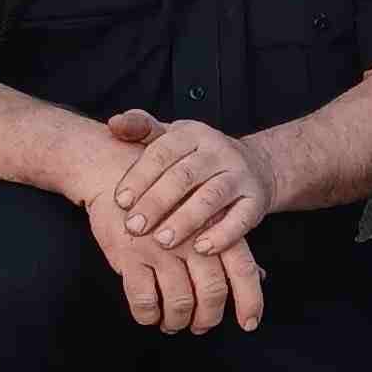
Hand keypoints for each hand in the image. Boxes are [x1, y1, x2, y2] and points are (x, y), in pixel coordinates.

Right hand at [83, 176, 263, 333]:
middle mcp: (193, 236)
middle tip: (200, 325)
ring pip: (179, 302)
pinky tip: (150, 314)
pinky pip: (144, 300)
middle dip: (207, 317)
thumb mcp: (204, 211)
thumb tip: (262, 276)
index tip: (249, 323)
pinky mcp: (129, 255)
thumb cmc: (166, 196)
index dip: (249, 300)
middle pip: (212, 291)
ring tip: (173, 322)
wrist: (115, 171)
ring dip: (177, 321)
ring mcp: (160, 247)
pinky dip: (149, 316)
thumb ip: (232, 245)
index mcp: (217, 224)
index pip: (243, 268)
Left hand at [106, 109, 270, 255]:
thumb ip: (141, 128)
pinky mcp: (256, 200)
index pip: (163, 152)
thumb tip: (114, 123)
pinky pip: (241, 218)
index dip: (140, 177)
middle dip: (157, 203)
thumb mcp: (171, 137)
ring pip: (212, 196)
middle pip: (185, 175)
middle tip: (134, 227)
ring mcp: (240, 175)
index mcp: (193, 133)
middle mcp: (219, 151)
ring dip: (186, 220)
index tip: (120, 201)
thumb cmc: (197, 157)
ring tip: (163, 241)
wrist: (254, 167)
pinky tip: (201, 248)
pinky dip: (222, 234)